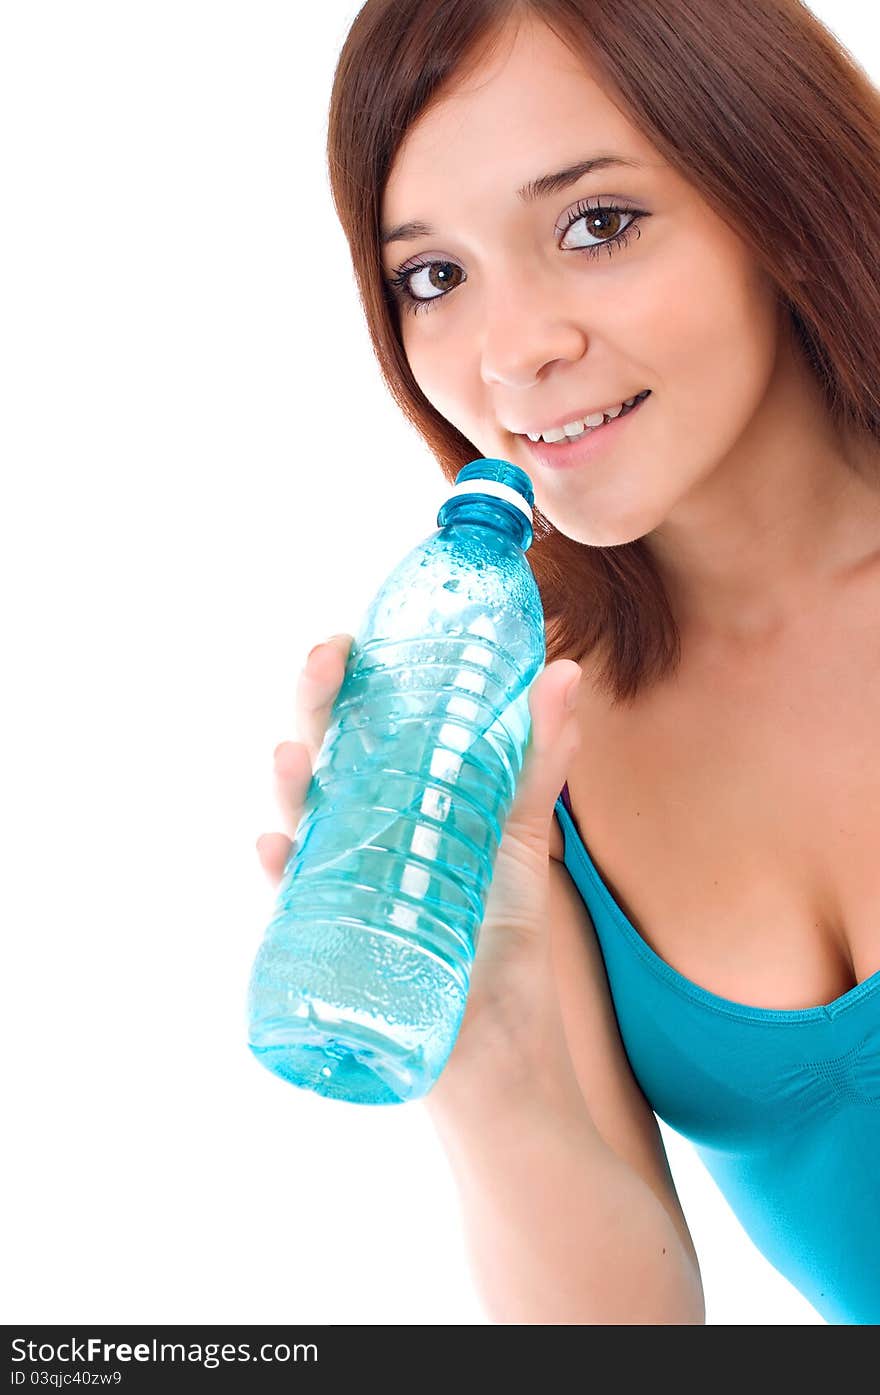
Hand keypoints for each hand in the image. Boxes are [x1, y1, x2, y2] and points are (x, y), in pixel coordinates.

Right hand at [256, 633, 582, 1085]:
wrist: (504, 1053)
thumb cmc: (501, 942)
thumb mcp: (522, 842)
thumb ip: (537, 761)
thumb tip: (565, 672)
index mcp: (399, 804)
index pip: (362, 730)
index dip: (349, 682)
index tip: (354, 637)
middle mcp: (359, 837)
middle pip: (325, 760)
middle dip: (316, 707)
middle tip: (326, 660)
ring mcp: (342, 888)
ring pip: (300, 823)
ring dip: (289, 785)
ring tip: (294, 752)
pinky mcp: (336, 944)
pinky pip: (294, 905)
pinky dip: (281, 875)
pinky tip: (274, 850)